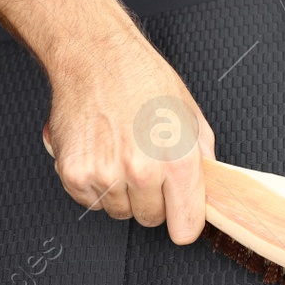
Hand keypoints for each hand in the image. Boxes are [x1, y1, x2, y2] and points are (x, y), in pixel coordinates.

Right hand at [41, 0, 215, 243]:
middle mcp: (142, 171)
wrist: (96, 57)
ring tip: (120, 151)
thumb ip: (203, 157)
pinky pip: (91, 201)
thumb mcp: (189, 114)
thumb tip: (209, 188)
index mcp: (178, 159)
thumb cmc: (142, 78)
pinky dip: (94, 184)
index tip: (180, 215)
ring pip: (119, 211)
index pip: (186, 228)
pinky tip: (100, 152)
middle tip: (144, 163)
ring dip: (121, 190)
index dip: (183, 221)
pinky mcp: (75, 174)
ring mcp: (106, 175)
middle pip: (150, 219)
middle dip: (150, 198)